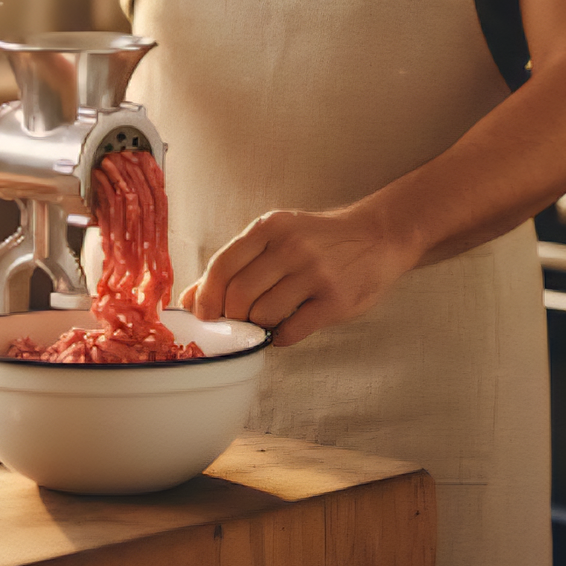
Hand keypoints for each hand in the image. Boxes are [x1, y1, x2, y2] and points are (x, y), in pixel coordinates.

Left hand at [178, 205, 419, 345]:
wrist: (378, 236)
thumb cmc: (318, 240)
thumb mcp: (275, 236)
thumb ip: (234, 263)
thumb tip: (188, 298)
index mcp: (269, 227)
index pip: (221, 266)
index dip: (205, 297)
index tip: (202, 315)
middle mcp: (291, 247)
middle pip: (239, 295)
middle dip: (231, 317)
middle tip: (237, 322)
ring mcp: (315, 274)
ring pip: (263, 315)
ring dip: (258, 327)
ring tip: (266, 321)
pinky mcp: (336, 301)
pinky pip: (292, 331)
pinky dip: (280, 337)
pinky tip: (286, 328)